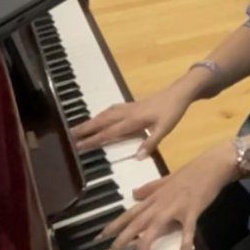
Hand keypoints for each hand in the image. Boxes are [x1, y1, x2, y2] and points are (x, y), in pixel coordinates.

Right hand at [72, 87, 190, 155]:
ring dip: (91, 121)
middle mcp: (128, 112)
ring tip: (78, 128)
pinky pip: (111, 110)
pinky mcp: (132, 105)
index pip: (110, 132)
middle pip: (102, 121)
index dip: (94, 139)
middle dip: (85, 128)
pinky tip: (99, 117)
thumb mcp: (166, 128)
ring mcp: (129, 107)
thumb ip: (151, 142)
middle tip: (69, 136)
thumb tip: (137, 157)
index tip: (78, 146)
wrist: (179, 92)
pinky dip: (101, 115)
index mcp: (134, 119)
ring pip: (105, 114)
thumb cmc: (173, 111)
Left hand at [101, 145, 236, 249]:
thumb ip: (150, 188)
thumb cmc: (191, 173)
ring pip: (156, 226)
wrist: (212, 165)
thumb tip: (133, 193)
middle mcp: (160, 202)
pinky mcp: (192, 210)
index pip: (130, 213)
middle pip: (137, 222)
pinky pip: (188, 231)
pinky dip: (185, 246)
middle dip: (122, 239)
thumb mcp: (167, 180)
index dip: (114, 226)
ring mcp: (175, 206)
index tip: (99, 238)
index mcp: (154, 197)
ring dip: (145, 243)